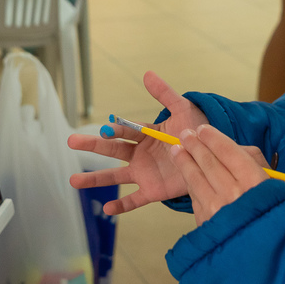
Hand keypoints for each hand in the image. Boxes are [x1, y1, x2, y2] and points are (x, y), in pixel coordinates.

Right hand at [67, 71, 208, 214]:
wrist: (212, 156)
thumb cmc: (196, 130)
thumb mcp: (182, 110)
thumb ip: (165, 94)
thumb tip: (147, 73)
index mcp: (145, 134)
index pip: (127, 131)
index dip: (117, 130)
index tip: (106, 130)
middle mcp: (140, 154)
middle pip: (113, 150)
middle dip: (92, 147)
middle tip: (72, 141)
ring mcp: (145, 173)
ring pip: (115, 176)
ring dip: (95, 179)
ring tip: (73, 181)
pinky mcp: (153, 190)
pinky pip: (135, 200)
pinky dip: (121, 206)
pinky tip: (106, 210)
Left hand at [170, 125, 266, 224]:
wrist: (265, 251)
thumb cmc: (273, 210)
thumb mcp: (274, 181)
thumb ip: (253, 160)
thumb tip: (230, 147)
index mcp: (253, 181)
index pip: (227, 151)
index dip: (213, 138)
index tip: (203, 129)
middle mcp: (233, 195)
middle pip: (208, 162)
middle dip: (194, 146)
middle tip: (185, 135)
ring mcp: (216, 211)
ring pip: (195, 179)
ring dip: (184, 162)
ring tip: (177, 151)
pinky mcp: (205, 223)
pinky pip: (195, 197)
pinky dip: (191, 184)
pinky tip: (188, 176)